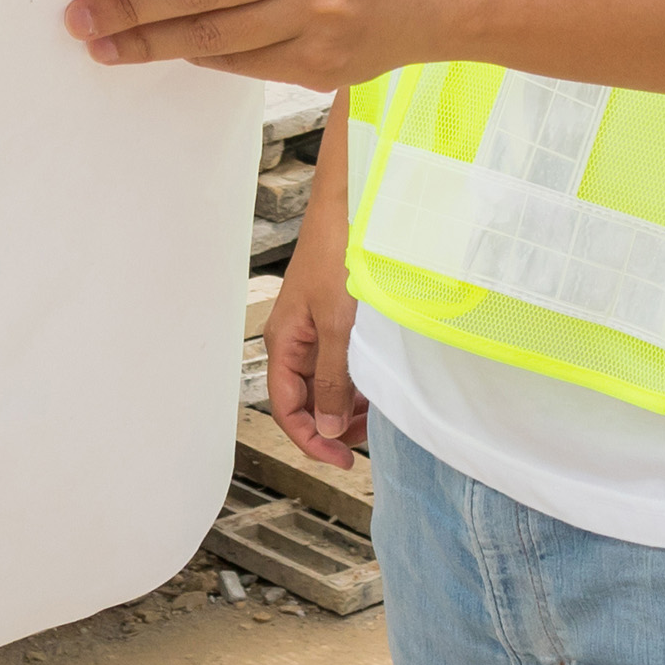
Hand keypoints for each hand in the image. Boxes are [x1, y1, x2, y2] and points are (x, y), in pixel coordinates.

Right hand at [264, 150, 370, 468]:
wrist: (354, 204)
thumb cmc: (340, 255)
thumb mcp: (338, 326)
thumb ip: (329, 379)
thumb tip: (323, 427)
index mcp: (285, 344)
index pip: (287, 410)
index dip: (312, 441)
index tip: (344, 460)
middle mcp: (296, 339)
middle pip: (306, 400)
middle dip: (334, 423)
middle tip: (368, 436)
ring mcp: (315, 327)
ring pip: (326, 382)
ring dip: (348, 401)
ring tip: (378, 408)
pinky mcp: (334, 316)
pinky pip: (340, 360)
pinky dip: (357, 376)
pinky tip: (378, 377)